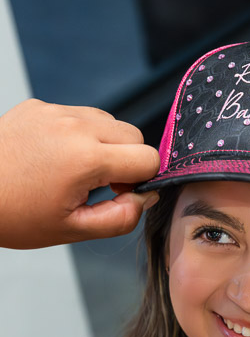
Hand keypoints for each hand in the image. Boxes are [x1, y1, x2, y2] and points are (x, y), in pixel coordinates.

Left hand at [0, 99, 160, 248]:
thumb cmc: (12, 214)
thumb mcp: (72, 230)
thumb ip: (121, 218)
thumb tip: (144, 198)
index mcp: (86, 158)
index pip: (148, 158)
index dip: (142, 180)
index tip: (121, 193)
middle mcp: (74, 126)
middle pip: (135, 134)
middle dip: (129, 160)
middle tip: (103, 183)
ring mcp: (56, 111)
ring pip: (110, 121)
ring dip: (107, 145)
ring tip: (79, 169)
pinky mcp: (41, 106)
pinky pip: (81, 115)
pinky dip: (82, 134)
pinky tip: (59, 156)